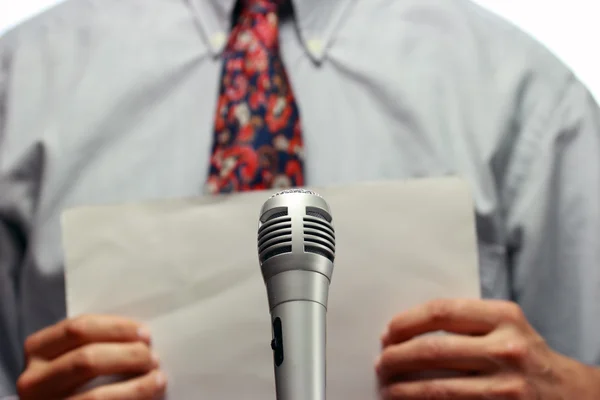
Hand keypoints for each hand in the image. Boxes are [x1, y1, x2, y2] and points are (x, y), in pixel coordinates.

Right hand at [17, 315, 166, 399]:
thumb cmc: (78, 380)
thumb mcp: (75, 355)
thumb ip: (97, 343)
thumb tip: (142, 335)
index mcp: (38, 351)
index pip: (77, 329)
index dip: (116, 328)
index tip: (144, 333)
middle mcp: (33, 381)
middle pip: (88, 359)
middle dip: (128, 356)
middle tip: (153, 358)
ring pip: (97, 396)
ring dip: (136, 387)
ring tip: (158, 379)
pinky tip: (148, 397)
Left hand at [376, 299, 598, 398]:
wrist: (571, 395)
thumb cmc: (527, 356)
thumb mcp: (506, 327)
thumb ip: (465, 322)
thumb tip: (405, 331)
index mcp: (503, 317)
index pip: (440, 312)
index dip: (405, 322)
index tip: (388, 333)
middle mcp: (506, 349)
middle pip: (431, 350)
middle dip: (396, 358)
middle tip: (381, 364)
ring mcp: (506, 387)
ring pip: (436, 388)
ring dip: (403, 389)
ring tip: (388, 388)